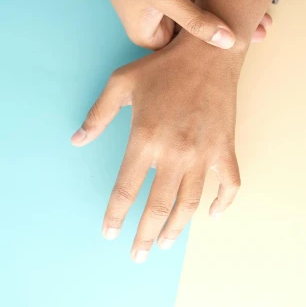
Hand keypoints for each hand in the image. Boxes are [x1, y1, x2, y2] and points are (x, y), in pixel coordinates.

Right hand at [45, 0, 270, 48]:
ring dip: (226, 8)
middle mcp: (160, 21)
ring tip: (259, 14)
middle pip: (199, 31)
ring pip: (203, 9)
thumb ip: (197, 21)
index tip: (245, 51)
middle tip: (261, 30)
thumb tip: (228, 42)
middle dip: (227, 29)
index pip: (186, 52)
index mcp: (150, 35)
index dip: (214, 53)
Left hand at [71, 0, 272, 261]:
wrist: (209, 51)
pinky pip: (228, 184)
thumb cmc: (162, 66)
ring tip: (164, 243)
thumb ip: (97, 115)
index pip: (126, 190)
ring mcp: (203, 153)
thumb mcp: (121, 82)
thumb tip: (76, 140)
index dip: (116, 216)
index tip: (109, 233)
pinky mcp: (224, 148)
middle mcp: (174, 152)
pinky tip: (212, 215)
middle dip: (144, 235)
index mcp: (145, 138)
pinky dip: (222, 203)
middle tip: (137, 255)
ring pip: (189, 203)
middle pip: (157, 207)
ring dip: (176, 228)